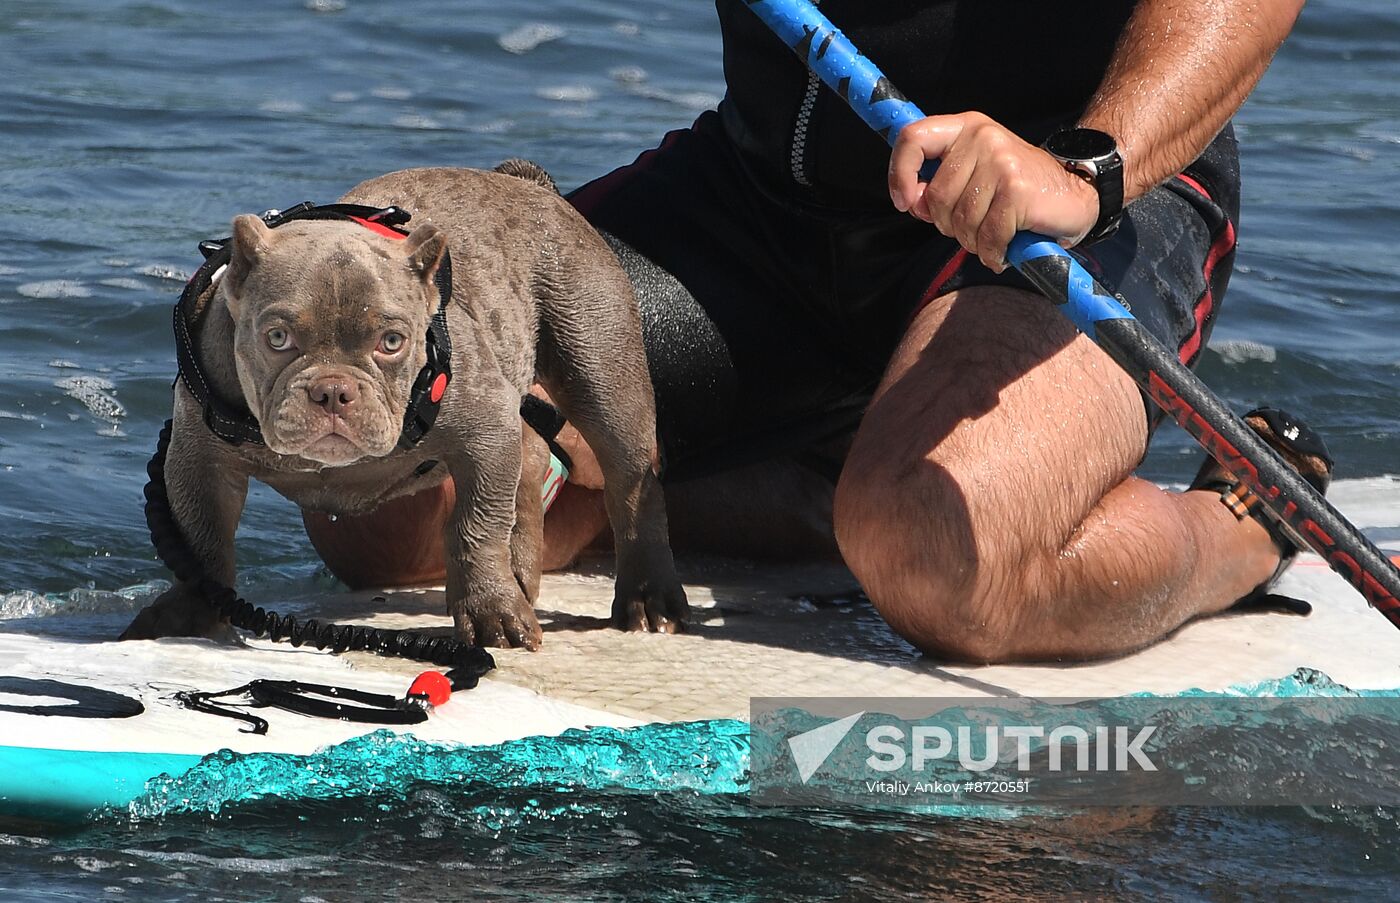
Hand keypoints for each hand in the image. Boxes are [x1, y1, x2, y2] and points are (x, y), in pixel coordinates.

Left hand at [887, 112, 1100, 271]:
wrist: (1076, 193)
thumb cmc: (1015, 190)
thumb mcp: (974, 174)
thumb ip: (939, 183)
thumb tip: (911, 202)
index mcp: (965, 127)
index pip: (912, 138)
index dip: (899, 175)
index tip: (904, 203)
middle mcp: (982, 137)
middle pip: (937, 197)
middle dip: (948, 225)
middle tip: (972, 229)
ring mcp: (1002, 161)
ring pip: (961, 220)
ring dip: (973, 242)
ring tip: (992, 238)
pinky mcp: (1017, 189)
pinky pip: (988, 235)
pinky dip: (992, 253)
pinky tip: (1002, 253)